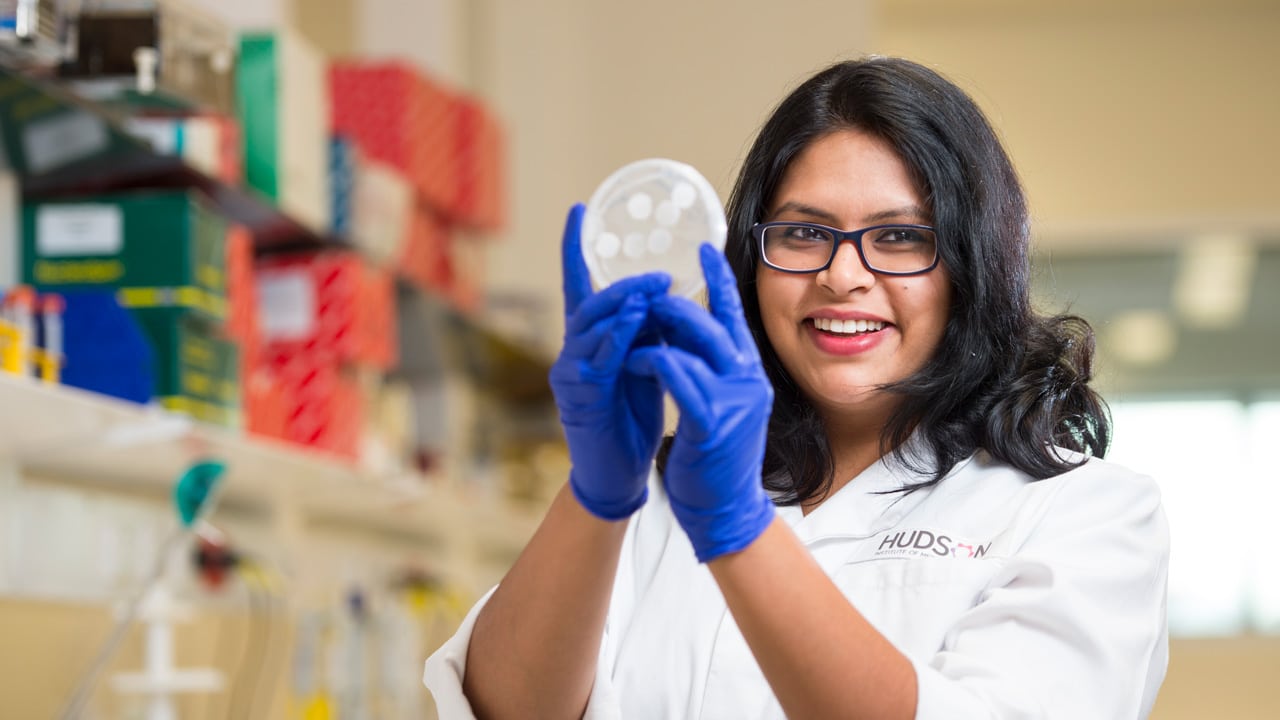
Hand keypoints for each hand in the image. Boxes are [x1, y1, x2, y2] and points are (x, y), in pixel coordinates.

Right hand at [549, 204, 670, 519]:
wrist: (616, 471)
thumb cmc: (631, 415)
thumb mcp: (643, 363)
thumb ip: (646, 329)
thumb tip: (665, 293)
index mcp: (592, 338)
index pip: (581, 285)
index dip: (575, 248)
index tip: (578, 209)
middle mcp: (575, 348)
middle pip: (589, 301)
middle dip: (623, 283)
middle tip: (660, 275)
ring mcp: (571, 371)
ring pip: (590, 326)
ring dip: (621, 305)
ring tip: (649, 292)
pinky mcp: (576, 396)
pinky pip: (595, 360)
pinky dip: (615, 340)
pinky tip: (634, 327)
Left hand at [627, 244, 775, 561]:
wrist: (725, 511)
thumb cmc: (716, 459)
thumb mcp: (719, 405)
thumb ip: (711, 369)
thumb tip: (685, 333)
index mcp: (749, 373)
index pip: (736, 315)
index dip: (719, 279)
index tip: (705, 247)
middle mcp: (748, 379)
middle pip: (710, 320)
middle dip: (672, 305)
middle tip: (645, 299)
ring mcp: (734, 398)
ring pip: (692, 341)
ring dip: (655, 333)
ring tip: (631, 338)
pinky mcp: (713, 419)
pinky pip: (676, 372)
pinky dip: (650, 360)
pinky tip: (634, 363)